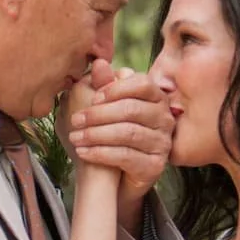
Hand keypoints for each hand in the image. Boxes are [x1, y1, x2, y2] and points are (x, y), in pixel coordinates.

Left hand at [67, 63, 173, 214]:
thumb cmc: (110, 134)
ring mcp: (162, 143)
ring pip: (128, 133)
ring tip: (75, 137)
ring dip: (96, 134)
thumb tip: (99, 63)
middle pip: (132, 109)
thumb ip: (103, 85)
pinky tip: (83, 152)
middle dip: (99, 114)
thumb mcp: (103, 108)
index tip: (93, 98)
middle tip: (75, 120)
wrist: (117, 176)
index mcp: (155, 98)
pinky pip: (126, 156)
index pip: (142, 84)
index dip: (115, 89)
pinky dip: (101, 153)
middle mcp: (164, 119)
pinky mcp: (155, 166)